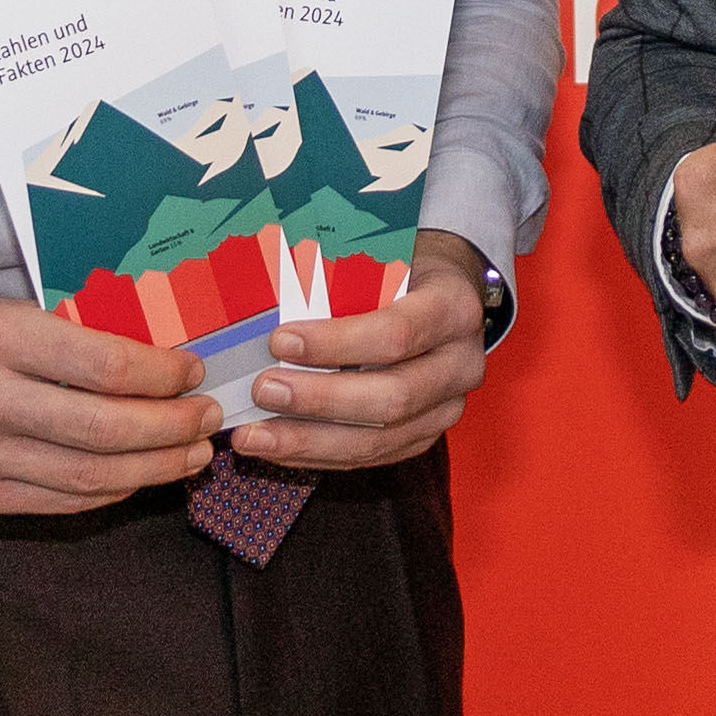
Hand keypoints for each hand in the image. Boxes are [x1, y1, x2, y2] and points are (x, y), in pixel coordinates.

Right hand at [0, 293, 219, 514]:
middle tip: (208, 417)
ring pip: (90, 475)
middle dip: (172, 427)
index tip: (194, 370)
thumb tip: (156, 355)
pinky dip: (110, 491)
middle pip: (107, 428)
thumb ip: (68, 334)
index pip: (106, 365)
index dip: (164, 374)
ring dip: (154, 468)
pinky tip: (139, 476)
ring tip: (192, 454)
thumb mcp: (0, 309)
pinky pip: (61, 502)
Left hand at [234, 229, 495, 470]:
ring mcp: (447, 408)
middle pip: (391, 398)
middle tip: (262, 390)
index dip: (337, 343)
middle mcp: (461, 365)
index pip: (397, 334)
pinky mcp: (424, 436)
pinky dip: (318, 455)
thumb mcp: (384, 258)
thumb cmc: (402, 270)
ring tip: (254, 436)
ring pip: (379, 440)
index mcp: (455, 309)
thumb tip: (265, 300)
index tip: (280, 341)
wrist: (443, 294)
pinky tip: (277, 448)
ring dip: (308, 441)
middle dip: (319, 400)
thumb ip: (341, 280)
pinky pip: (369, 457)